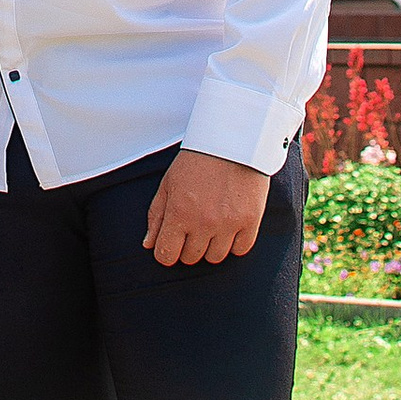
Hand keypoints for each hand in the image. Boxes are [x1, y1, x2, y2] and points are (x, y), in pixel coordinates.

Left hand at [142, 148, 268, 267]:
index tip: (171, 243)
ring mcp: (228, 224)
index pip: (166, 256)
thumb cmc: (196, 160)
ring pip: (215, 258)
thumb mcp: (168, 183)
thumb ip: (156, 216)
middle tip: (193, 226)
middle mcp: (203, 222)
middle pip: (191, 258)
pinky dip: (234, 243)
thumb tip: (150, 245)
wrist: (232, 141)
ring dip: (211, 246)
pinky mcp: (250, 221)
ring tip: (212, 225)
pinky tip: (230, 226)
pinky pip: (240, 250)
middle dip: (188, 246)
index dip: (166, 252)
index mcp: (179, 212)